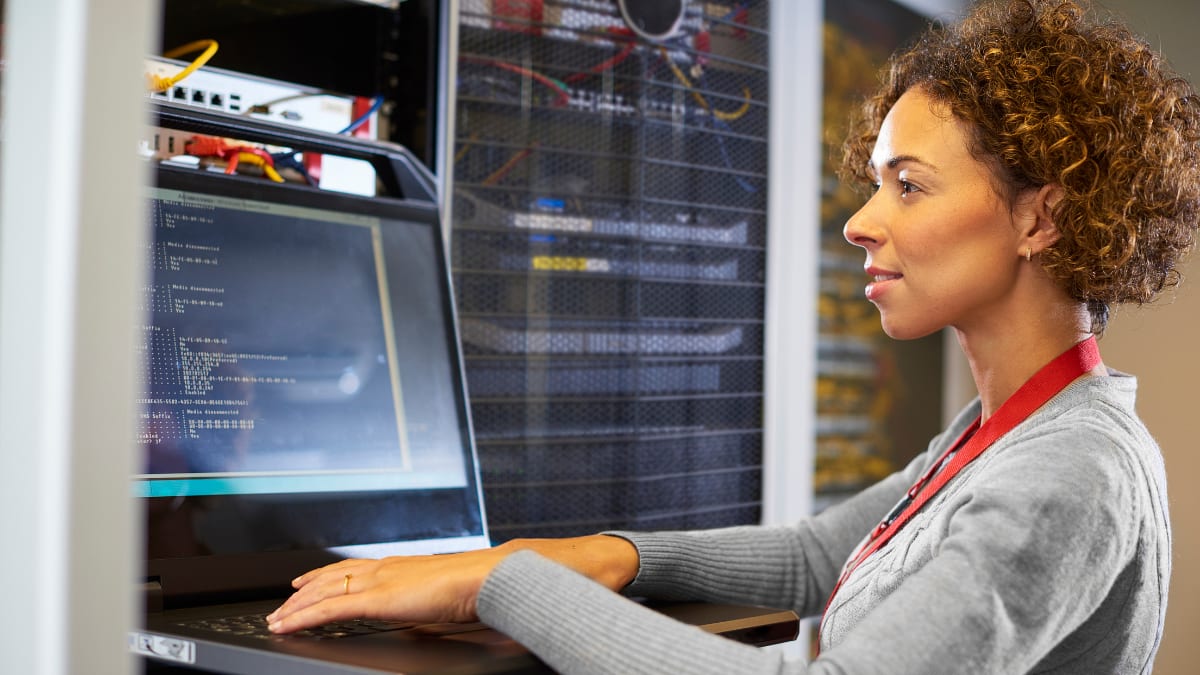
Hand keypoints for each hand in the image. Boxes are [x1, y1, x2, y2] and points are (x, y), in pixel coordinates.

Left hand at [266, 534, 638, 633]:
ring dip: (298, 605)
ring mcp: (381, 580)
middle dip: (307, 589)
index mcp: (406, 566)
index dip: (332, 575)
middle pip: (336, 576)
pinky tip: (288, 624)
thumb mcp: (448, 601)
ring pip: (326, 591)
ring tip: (278, 617)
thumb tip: (426, 621)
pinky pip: (330, 608)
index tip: (313, 581)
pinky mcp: (378, 598)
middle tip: (286, 599)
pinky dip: (304, 616)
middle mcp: (388, 568)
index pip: (359, 569)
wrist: (495, 578)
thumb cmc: (484, 589)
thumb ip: (428, 608)